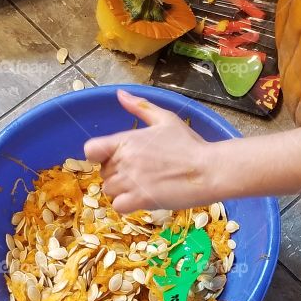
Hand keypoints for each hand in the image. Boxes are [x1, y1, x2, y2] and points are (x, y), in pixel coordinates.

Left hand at [84, 90, 219, 211]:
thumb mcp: (166, 119)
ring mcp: (131, 181)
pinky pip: (118, 206)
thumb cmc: (190, 144)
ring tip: (144, 185)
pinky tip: (143, 198)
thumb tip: (119, 94)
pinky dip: (127, 204)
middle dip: (117, 174)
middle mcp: (124, 160)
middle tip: (141, 172)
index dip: (98, 156)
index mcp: (127, 139)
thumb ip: (140, 107)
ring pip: (109, 190)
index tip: (113, 158)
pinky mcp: (140, 199)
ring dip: (122, 190)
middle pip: (103, 173)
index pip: (90, 150)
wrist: (209, 169)